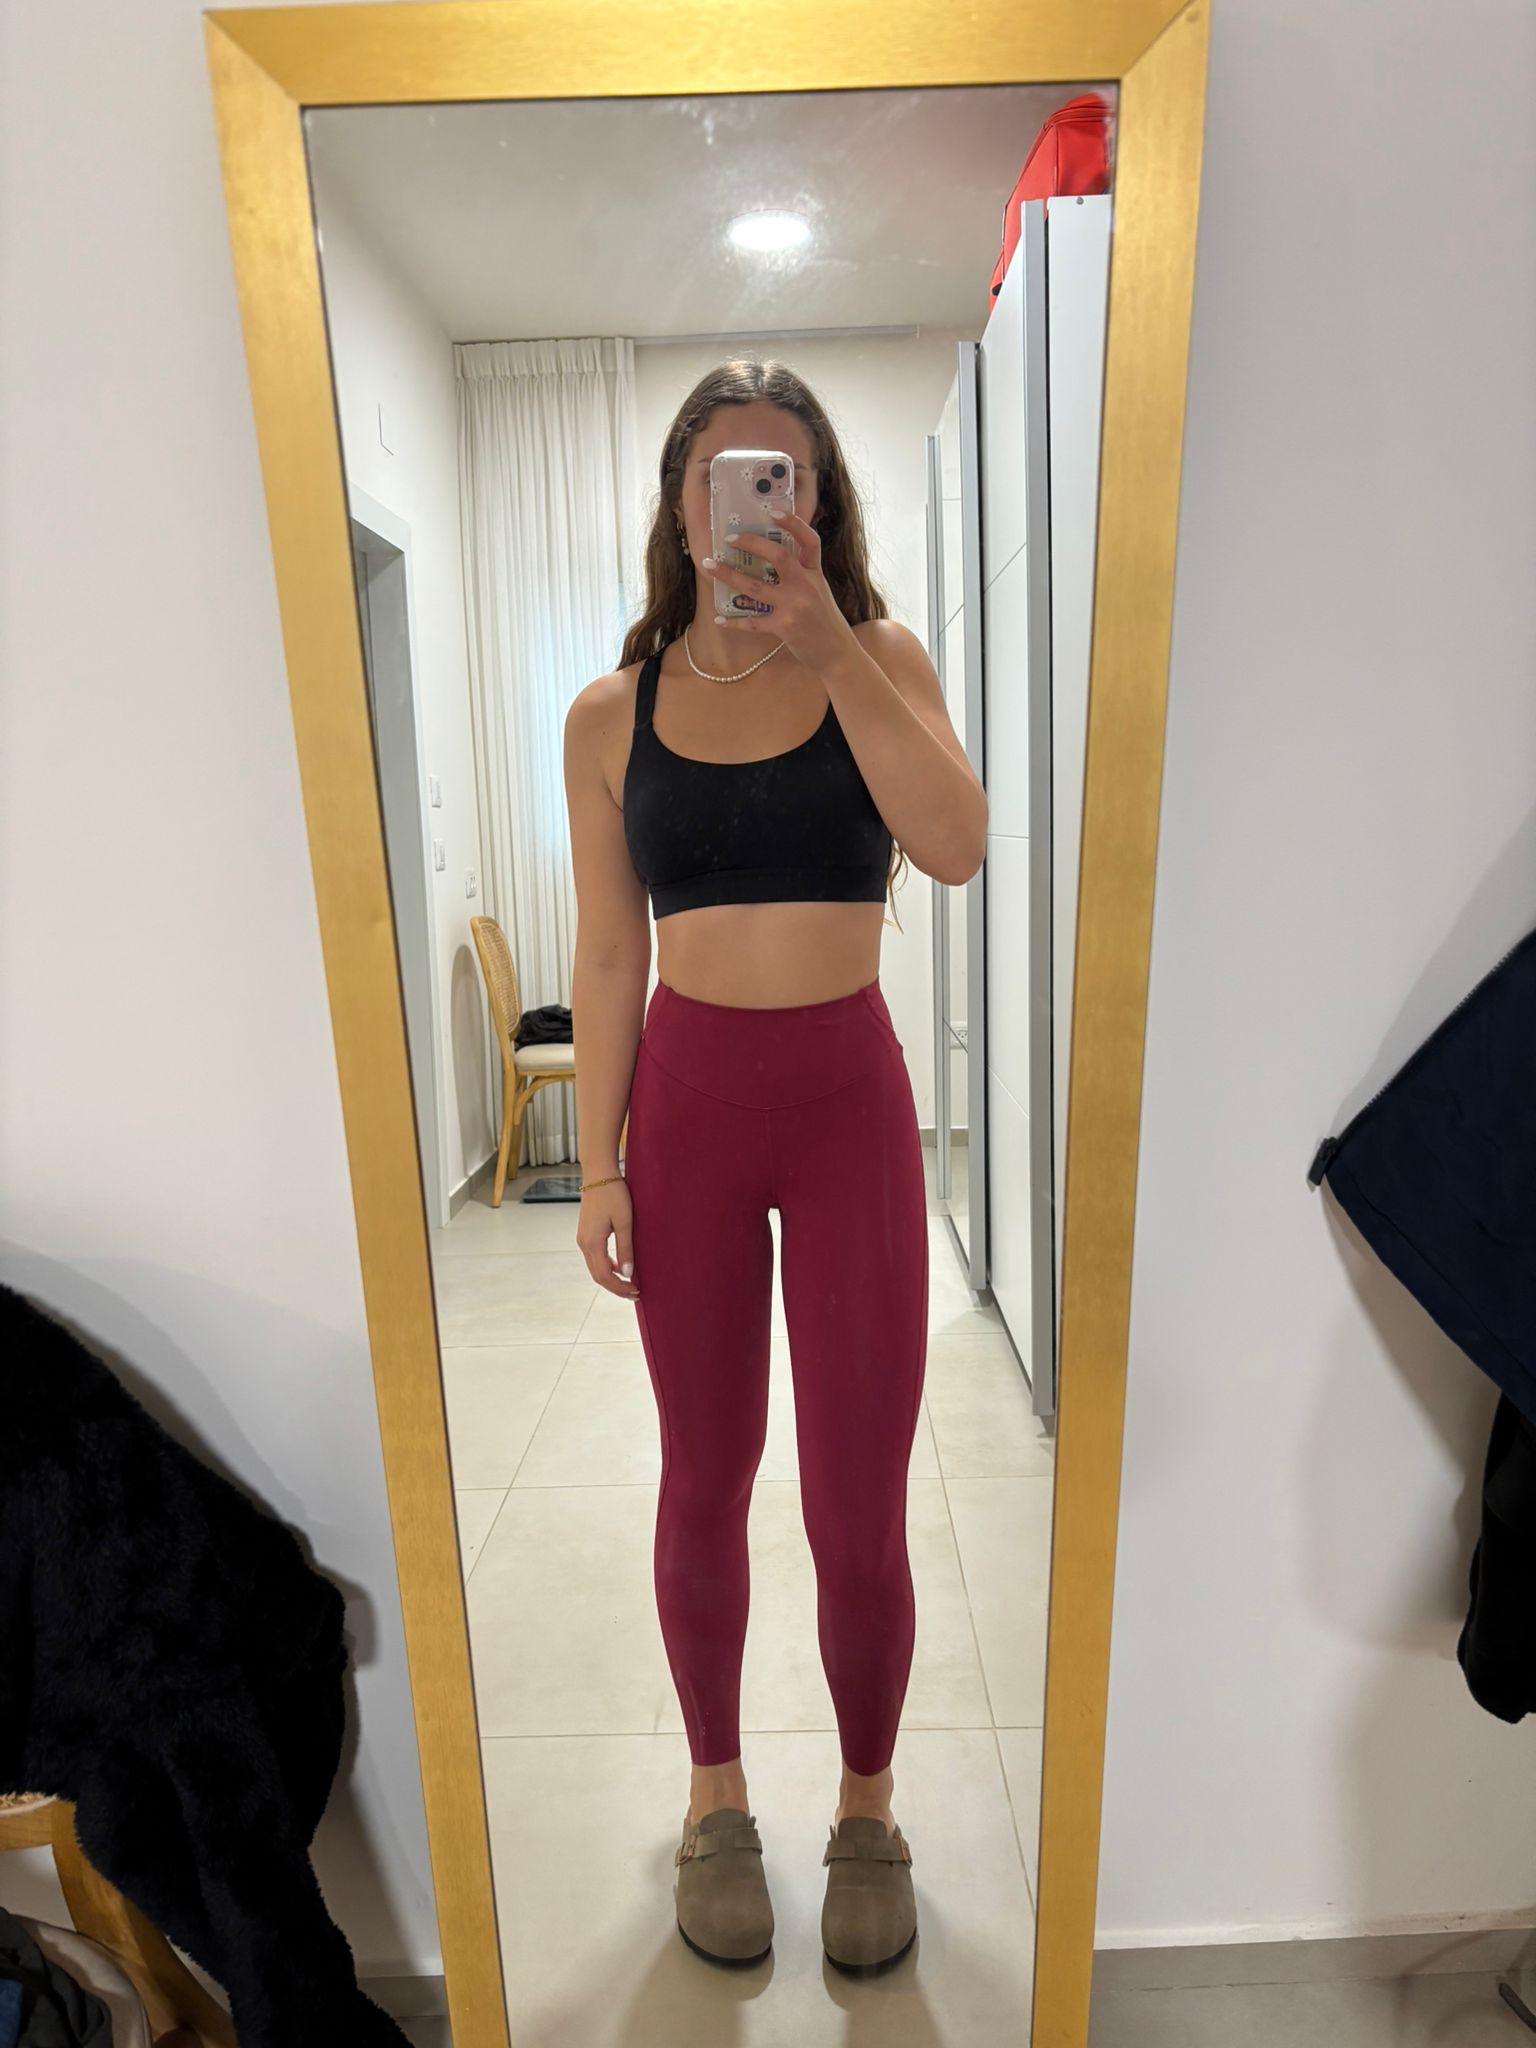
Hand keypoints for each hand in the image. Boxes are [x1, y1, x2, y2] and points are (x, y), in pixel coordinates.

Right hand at [576, 1177, 638, 1298]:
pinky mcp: (585, 1233)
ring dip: (611, 1278)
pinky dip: (607, 1266)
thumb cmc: (614, 1194)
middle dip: (616, 1287)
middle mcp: (584, 1243)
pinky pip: (595, 1257)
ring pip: (595, 1268)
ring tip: (630, 1282)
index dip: (620, 1287)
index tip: (636, 1291)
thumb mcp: (624, 1222)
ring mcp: (583, 1238)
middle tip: (635, 1292)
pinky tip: (621, 1266)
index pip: (605, 1276)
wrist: (599, 1174)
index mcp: (593, 1243)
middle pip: (598, 1276)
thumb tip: (628, 1274)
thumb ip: (626, 1248)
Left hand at [702, 509, 858, 676]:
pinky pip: (753, 622)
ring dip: (729, 575)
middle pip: (778, 556)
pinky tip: (720, 619)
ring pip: (755, 587)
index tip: (773, 511)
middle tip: (729, 538)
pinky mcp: (785, 627)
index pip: (809, 540)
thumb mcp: (819, 591)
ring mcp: (795, 606)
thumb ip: (800, 574)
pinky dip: (734, 621)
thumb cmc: (824, 621)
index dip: (793, 523)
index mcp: (815, 573)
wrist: (837, 653)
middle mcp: (806, 585)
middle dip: (751, 544)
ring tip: (709, 566)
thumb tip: (769, 558)